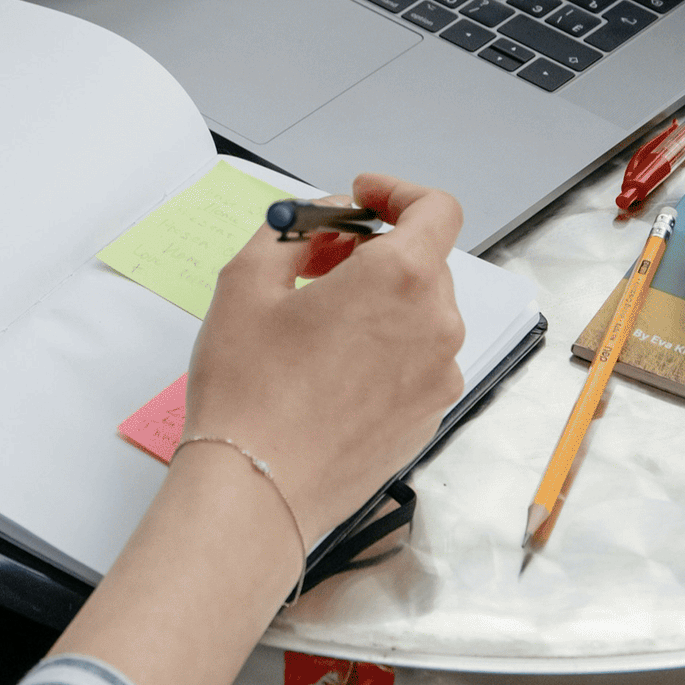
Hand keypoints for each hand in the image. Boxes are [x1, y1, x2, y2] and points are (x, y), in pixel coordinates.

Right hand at [179, 171, 466, 553]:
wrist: (258, 490)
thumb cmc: (250, 391)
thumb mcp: (246, 282)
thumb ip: (290, 230)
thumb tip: (315, 221)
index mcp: (401, 279)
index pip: (435, 210)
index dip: (396, 194)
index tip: (360, 201)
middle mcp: (436, 324)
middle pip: (423, 261)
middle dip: (373, 250)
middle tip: (314, 264)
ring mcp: (439, 376)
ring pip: (420, 313)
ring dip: (379, 301)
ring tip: (318, 322)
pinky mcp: (429, 417)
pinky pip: (417, 360)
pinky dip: (385, 347)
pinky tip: (331, 369)